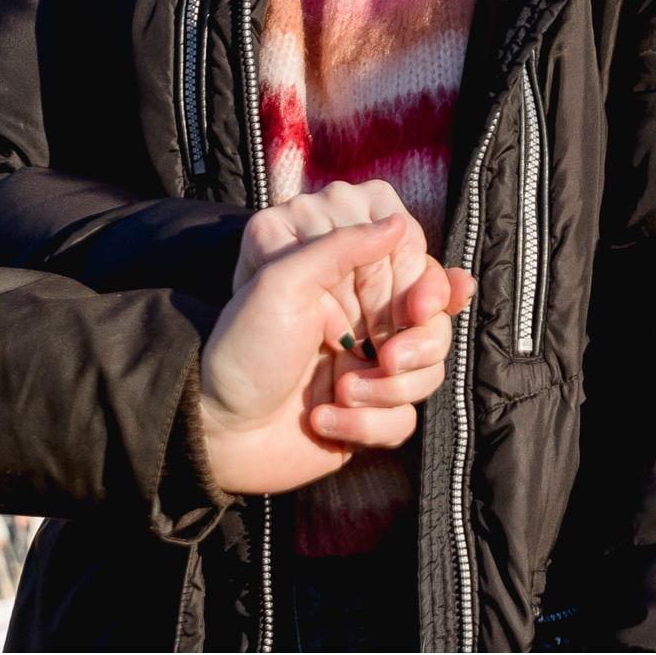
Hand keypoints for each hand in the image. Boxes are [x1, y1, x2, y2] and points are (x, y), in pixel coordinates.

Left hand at [234, 182, 452, 443]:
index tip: (413, 308)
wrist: (221, 433)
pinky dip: (368, 424)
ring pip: (429, 367)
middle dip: (417, 344)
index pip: (413, 255)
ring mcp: (370, 357)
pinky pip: (405, 414)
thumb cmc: (243, 349)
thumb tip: (396, 221)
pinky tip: (325, 421)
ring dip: (388, 389)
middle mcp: (361, 306)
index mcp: (339, 267)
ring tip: (342, 392)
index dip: (421, 282)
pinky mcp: (372, 406)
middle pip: (435, 313)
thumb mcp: (282, 282)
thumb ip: (341, 245)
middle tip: (384, 357)